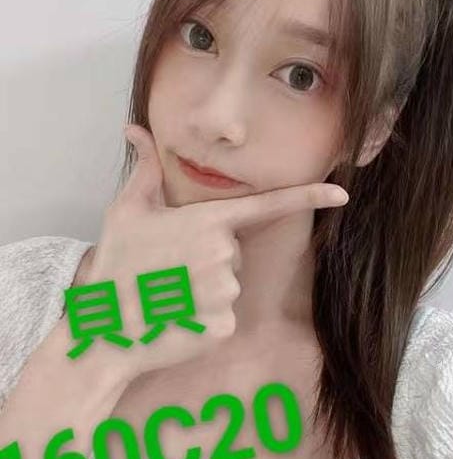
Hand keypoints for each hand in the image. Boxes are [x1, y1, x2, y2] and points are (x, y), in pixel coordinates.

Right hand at [81, 124, 348, 382]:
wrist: (105, 329)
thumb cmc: (117, 266)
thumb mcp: (125, 212)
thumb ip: (143, 168)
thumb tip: (135, 129)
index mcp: (208, 222)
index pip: (267, 205)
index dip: (308, 197)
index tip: (342, 193)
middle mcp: (224, 255)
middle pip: (234, 251)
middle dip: (209, 258)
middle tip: (169, 269)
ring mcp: (227, 293)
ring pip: (230, 285)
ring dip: (205, 290)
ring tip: (169, 293)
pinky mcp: (225, 326)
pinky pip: (224, 316)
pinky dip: (203, 318)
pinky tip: (176, 317)